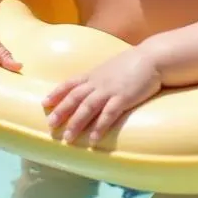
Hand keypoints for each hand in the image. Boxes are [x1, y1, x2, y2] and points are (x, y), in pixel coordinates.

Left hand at [43, 48, 161, 145]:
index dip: (57, 93)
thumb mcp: (111, 67)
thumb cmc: (134, 63)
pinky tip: (93, 139)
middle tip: (50, 125)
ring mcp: (110, 90)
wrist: (153, 58)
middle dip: (61, 111)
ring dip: (76, 123)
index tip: (45, 103)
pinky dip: (99, 127)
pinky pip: (108, 114)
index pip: (70, 83)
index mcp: (95, 74)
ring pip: (87, 108)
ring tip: (68, 138)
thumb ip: (101, 76)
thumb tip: (93, 85)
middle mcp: (98, 82)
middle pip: (75, 98)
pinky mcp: (123, 98)